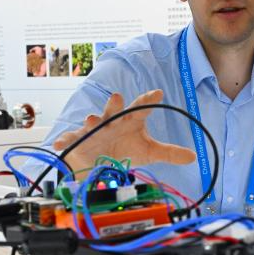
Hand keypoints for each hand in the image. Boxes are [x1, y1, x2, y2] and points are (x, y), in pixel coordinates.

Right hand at [52, 90, 195, 173]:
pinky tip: (59, 143)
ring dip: (92, 120)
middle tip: (118, 96)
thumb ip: (169, 153)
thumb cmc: (124, 149)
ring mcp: (94, 130)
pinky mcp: (79, 141)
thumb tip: (193, 156)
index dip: (148, 100)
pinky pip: (72, 140)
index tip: (157, 93)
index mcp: (129, 120)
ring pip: (93, 123)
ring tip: (91, 119)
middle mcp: (111, 121)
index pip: (141, 108)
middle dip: (115, 104)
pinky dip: (66, 141)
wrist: (99, 161)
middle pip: (114, 111)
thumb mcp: (149, 152)